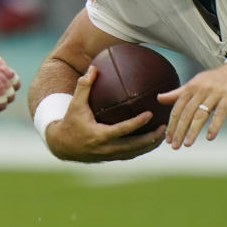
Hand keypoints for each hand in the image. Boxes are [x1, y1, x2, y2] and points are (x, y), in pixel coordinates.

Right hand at [46, 65, 165, 161]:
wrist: (60, 145)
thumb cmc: (70, 122)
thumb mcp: (75, 104)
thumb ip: (84, 86)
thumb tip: (93, 68)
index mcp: (99, 135)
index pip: (123, 130)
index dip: (137, 123)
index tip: (150, 114)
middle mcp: (106, 148)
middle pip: (134, 146)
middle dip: (151, 138)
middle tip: (165, 127)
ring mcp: (109, 156)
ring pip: (134, 153)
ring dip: (150, 145)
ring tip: (164, 134)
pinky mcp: (111, 158)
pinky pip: (130, 154)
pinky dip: (142, 149)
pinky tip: (153, 140)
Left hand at [157, 62, 226, 148]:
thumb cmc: (218, 78)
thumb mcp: (197, 83)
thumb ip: (179, 93)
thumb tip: (159, 98)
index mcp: (192, 87)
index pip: (178, 108)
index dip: (172, 124)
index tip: (167, 138)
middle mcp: (201, 89)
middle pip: (187, 113)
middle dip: (179, 130)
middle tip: (174, 145)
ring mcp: (215, 93)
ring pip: (201, 114)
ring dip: (193, 130)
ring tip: (187, 144)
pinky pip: (220, 113)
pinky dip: (215, 126)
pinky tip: (210, 137)